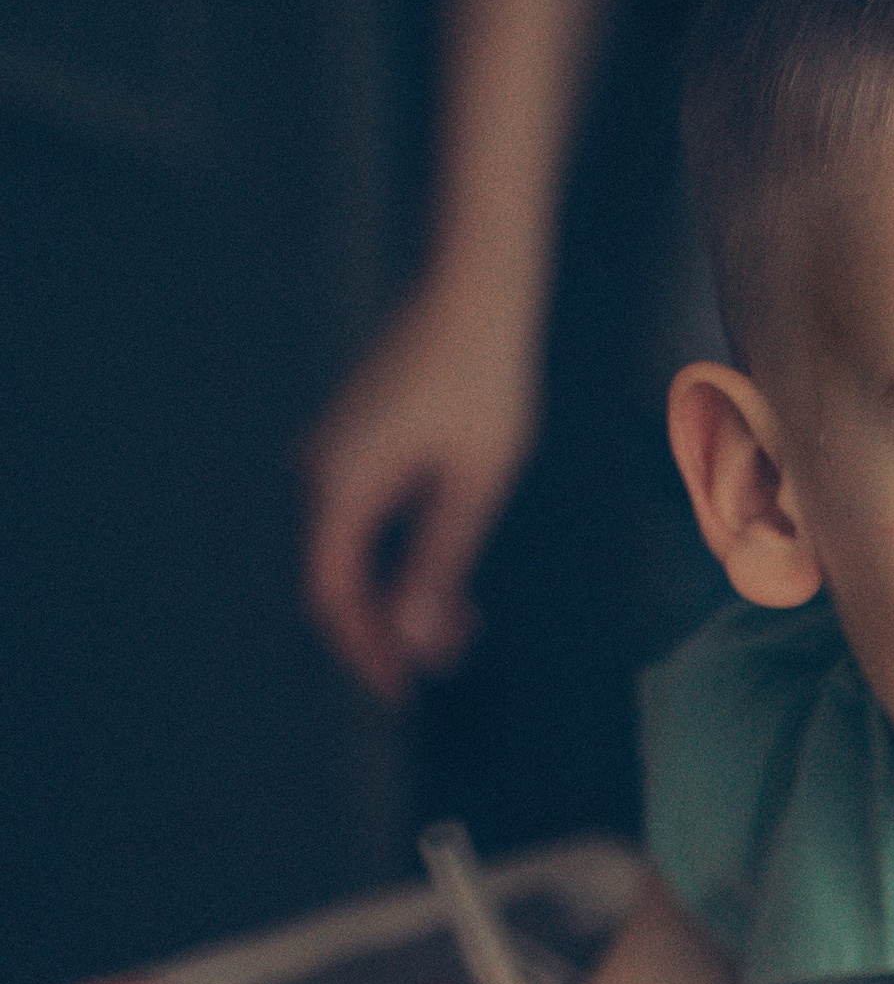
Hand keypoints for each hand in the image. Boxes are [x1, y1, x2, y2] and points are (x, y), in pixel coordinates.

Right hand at [300, 276, 540, 704]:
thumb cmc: (485, 382)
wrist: (472, 292)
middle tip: (449, 662)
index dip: (364, 650)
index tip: (404, 692)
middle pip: (334, 581)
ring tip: (463, 623)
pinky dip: (392, 560)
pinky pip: (356, 524)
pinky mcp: (349, 446)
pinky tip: (444, 575)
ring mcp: (329, 456)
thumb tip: (416, 638)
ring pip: (345, 555)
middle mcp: (319, 471)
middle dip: (385, 631)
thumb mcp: (475, 485)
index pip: (332, 594)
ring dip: (393, 598)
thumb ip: (440, 563)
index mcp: (341, 484)